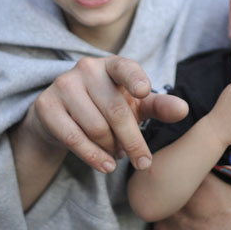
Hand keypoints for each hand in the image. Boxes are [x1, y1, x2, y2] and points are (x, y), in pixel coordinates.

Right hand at [30, 55, 187, 171]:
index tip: (144, 91)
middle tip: (144, 163)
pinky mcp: (46, 106)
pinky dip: (94, 156)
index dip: (135, 78)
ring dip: (112, 148)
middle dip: (133, 141)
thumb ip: (159, 106)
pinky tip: (106, 165)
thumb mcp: (134, 105)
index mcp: (111, 64)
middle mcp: (86, 68)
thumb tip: (184, 109)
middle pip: (116, 111)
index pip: (125, 67)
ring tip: (118, 153)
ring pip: (96, 127)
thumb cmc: (105, 107)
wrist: (59, 117)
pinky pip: (74, 138)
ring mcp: (63, 85)